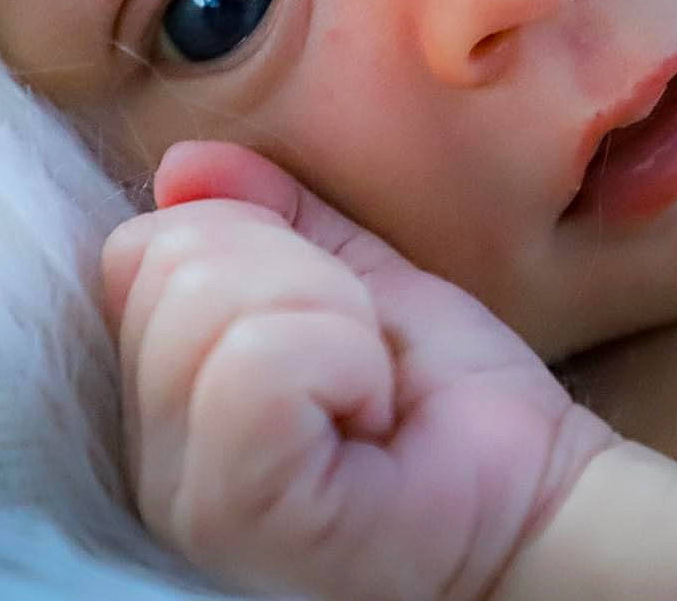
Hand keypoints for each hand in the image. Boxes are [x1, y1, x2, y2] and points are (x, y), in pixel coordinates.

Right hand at [101, 141, 616, 599]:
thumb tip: (183, 164)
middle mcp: (151, 455)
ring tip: (368, 387)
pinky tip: (370, 414)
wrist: (539, 491)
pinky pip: (256, 364)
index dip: (252, 240)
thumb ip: (271, 220)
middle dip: (301, 275)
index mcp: (167, 394)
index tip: (334, 309)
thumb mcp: (355, 279)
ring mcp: (184, 493)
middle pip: (173, 263)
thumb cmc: (453, 399)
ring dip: (331, 319)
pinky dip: (341, 359)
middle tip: (361, 355)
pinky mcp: (236, 513)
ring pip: (211, 305)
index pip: (138, 250)